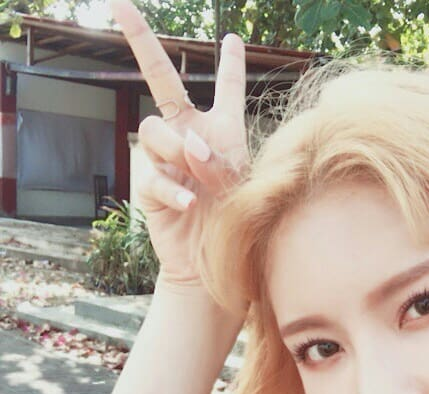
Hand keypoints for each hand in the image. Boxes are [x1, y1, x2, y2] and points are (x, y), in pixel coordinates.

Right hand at [109, 0, 249, 287]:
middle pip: (162, 80)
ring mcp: (166, 158)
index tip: (233, 37)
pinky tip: (190, 202)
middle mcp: (189, 136)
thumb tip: (189, 145)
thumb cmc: (235, 225)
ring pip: (155, 131)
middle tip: (121, 6)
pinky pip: (152, 173)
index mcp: (222, 132)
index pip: (226, 91)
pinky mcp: (150, 185)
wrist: (212, 266)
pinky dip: (173, 188)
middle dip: (141, 41)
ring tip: (200, 178)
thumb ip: (220, 160)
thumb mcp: (241, 187)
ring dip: (177, 151)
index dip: (229, 65)